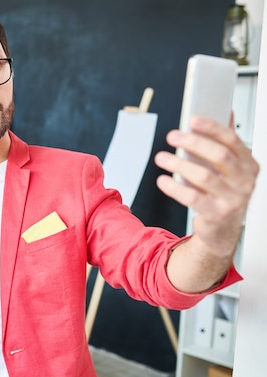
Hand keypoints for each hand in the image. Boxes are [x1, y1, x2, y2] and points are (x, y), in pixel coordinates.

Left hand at [154, 115, 258, 256]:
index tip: (192, 119)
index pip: (232, 140)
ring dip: (179, 164)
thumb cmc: (222, 194)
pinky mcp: (217, 214)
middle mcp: (245, 181)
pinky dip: (174, 188)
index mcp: (249, 165)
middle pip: (219, 155)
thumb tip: (226, 111)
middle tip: (172, 136)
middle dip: (193, 143)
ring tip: (161, 158)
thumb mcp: (229, 169)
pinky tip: (163, 180)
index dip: (212, 128)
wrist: (222, 229)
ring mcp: (233, 199)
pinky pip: (193, 197)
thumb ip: (226, 143)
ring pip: (204, 176)